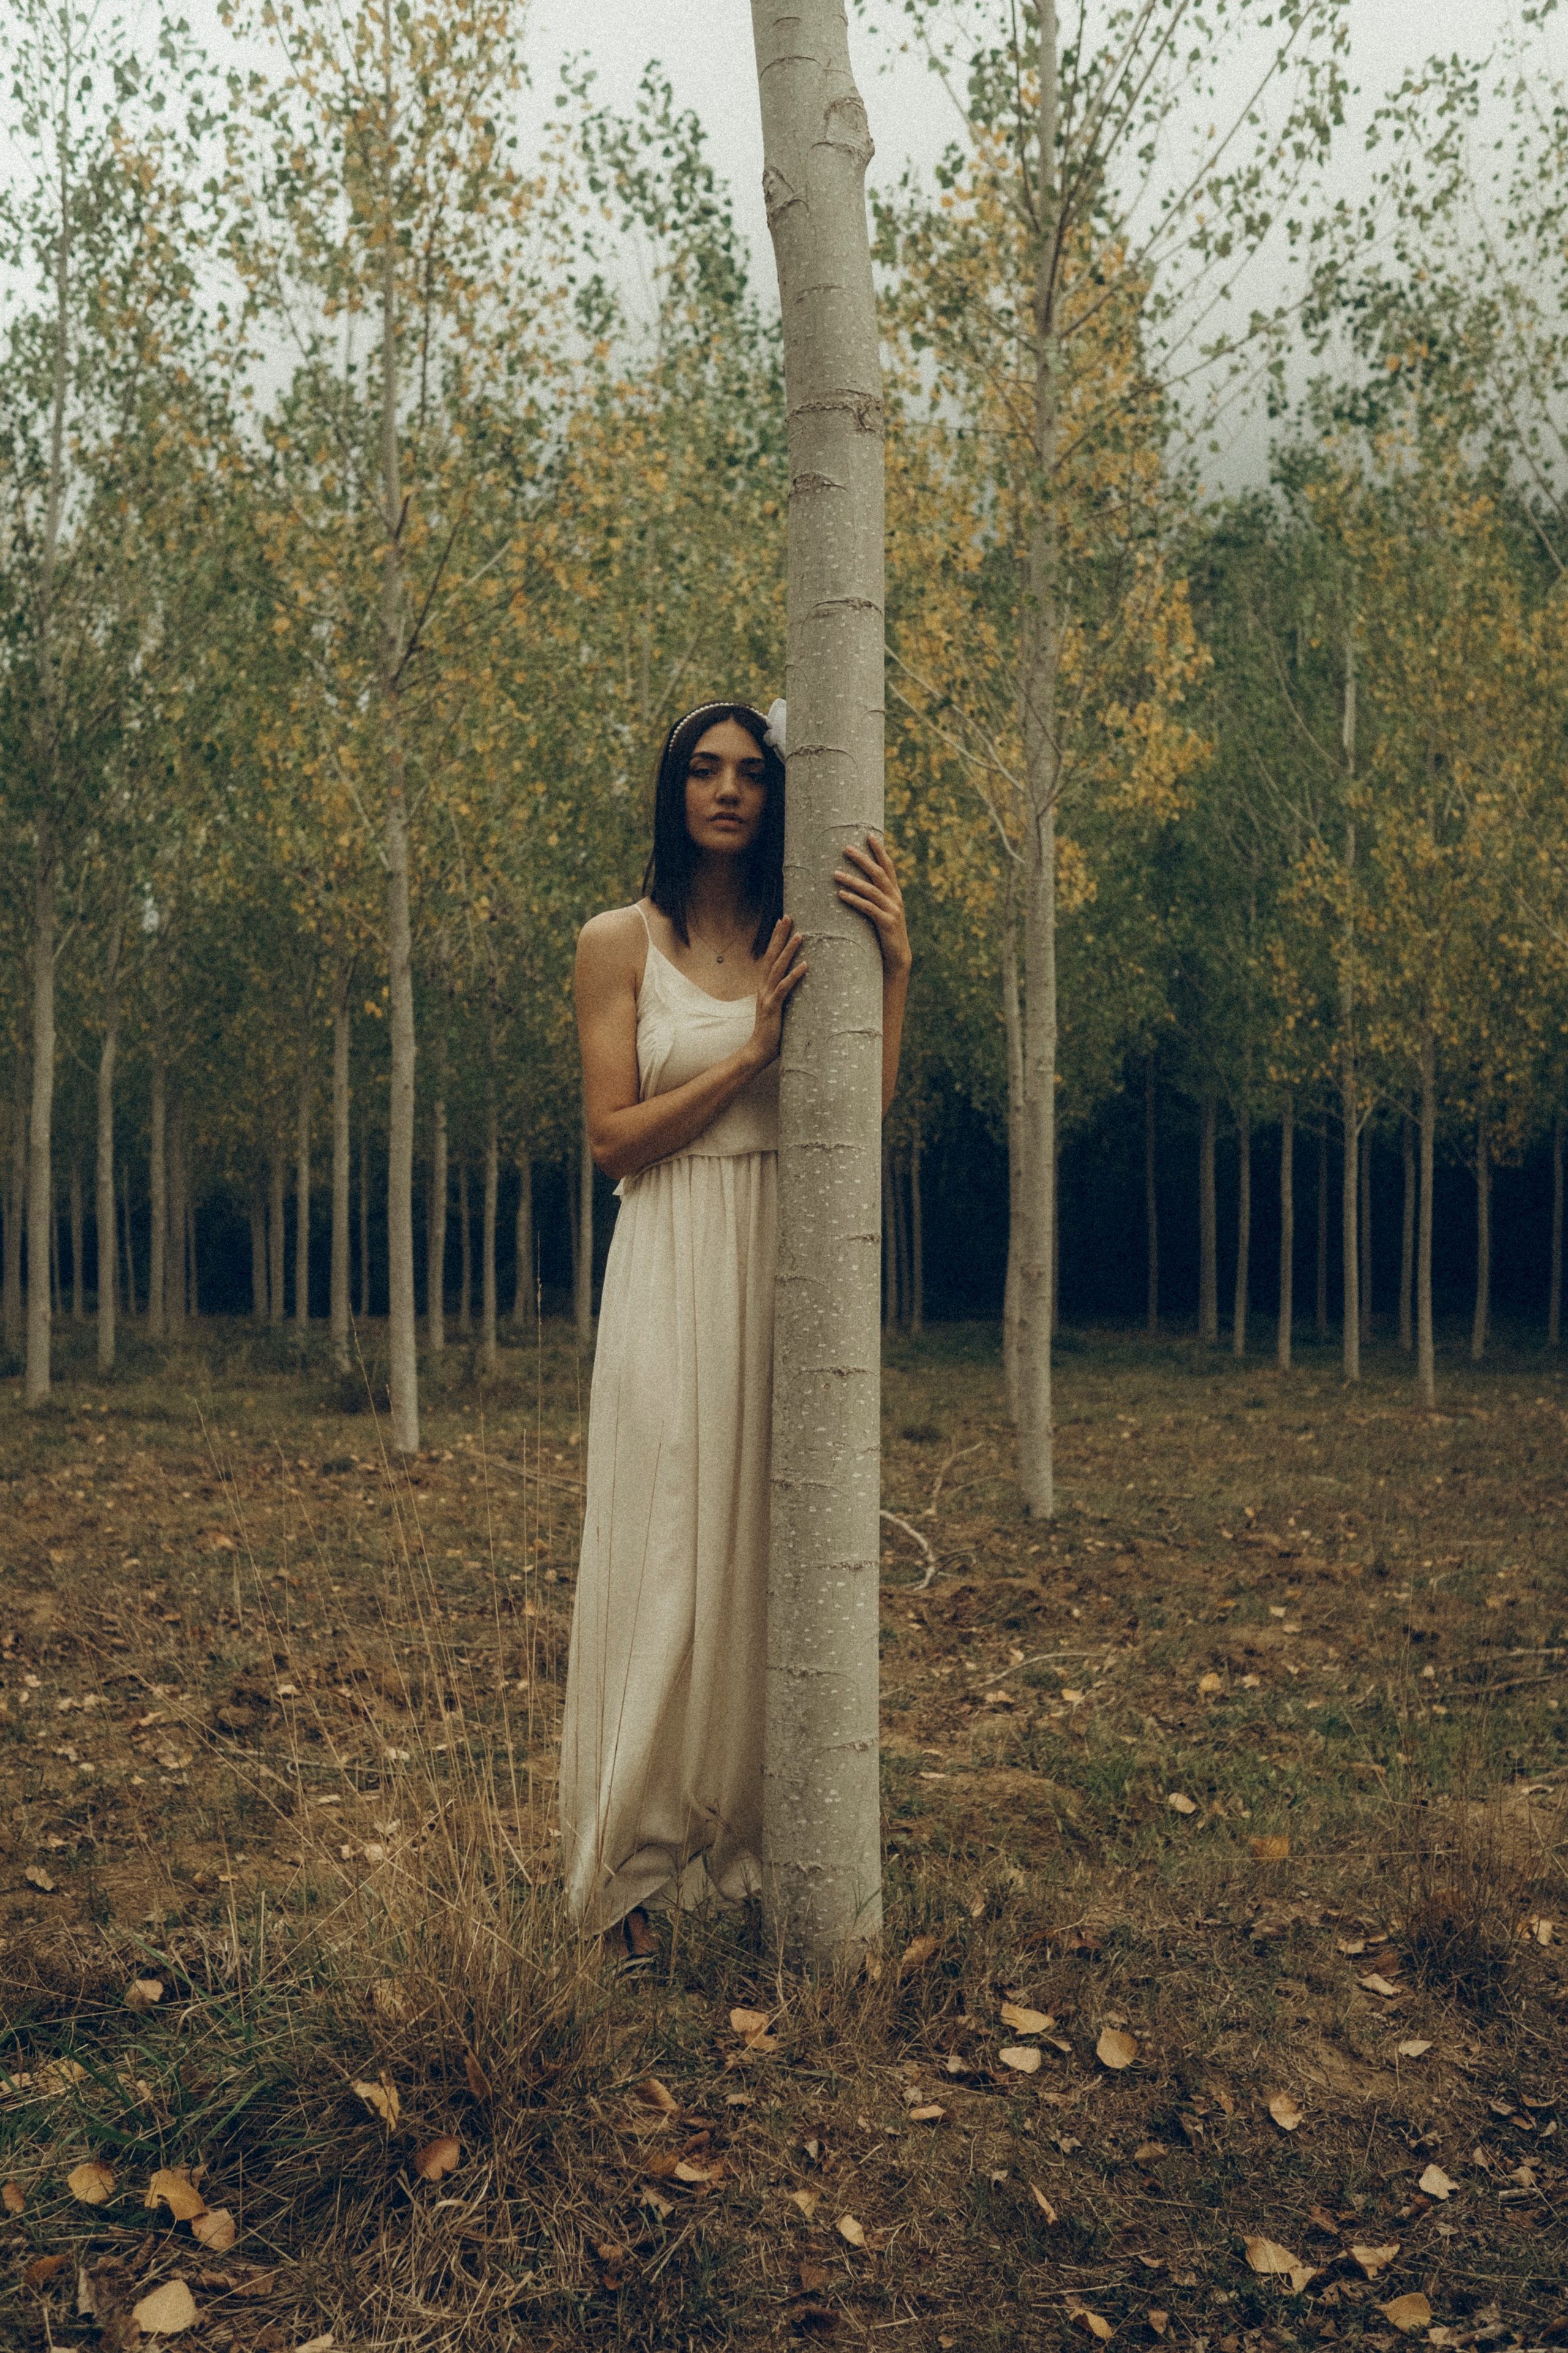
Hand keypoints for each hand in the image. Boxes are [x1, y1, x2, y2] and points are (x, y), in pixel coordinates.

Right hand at [748, 917, 805, 1067]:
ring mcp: (767, 996)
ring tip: (800, 935)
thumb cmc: (772, 1032)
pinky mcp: (773, 1008)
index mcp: (765, 986)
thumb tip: (798, 985)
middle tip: (787, 917)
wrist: (758, 1051)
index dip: (776, 939)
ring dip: (789, 951)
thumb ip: (785, 995)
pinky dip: (794, 975)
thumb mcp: (779, 1008)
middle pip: (772, 956)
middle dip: (780, 936)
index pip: (770, 957)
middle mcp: (764, 987)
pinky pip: (784, 988)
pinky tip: (805, 965)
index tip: (782, 922)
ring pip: (778, 968)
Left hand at [835, 834, 910, 976]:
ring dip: (852, 880)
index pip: (888, 867)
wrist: (897, 958)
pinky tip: (841, 894)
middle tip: (845, 848)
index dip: (879, 851)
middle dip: (862, 859)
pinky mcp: (886, 923)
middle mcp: (895, 898)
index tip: (869, 835)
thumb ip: (875, 898)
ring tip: (835, 873)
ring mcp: (892, 910)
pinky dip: (854, 900)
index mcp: (895, 893)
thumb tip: (858, 884)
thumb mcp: (883, 912)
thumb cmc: (886, 934)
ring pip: (871, 889)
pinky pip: (868, 908)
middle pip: (878, 873)